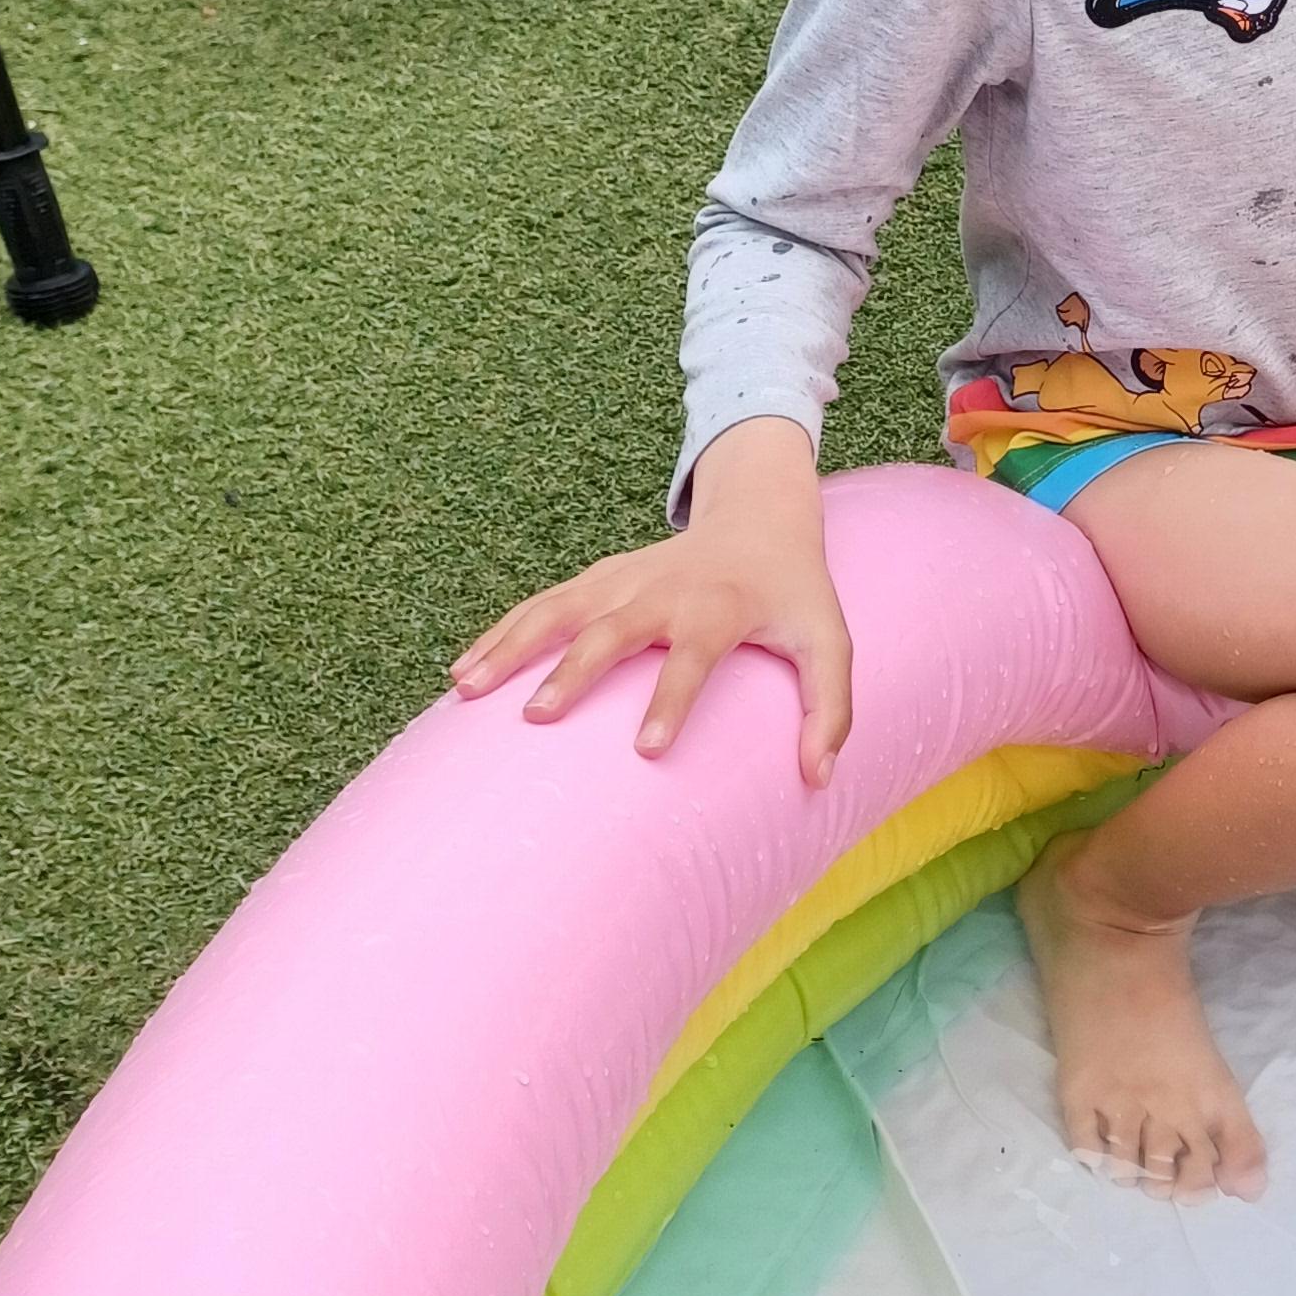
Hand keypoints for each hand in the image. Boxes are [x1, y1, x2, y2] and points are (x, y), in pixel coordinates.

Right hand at [448, 416, 854, 784]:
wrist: (760, 518)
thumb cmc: (794, 594)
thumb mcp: (831, 642)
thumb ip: (830, 709)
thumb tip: (817, 778)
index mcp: (719, 608)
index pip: (693, 657)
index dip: (673, 701)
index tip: (647, 751)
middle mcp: (663, 590)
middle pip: (611, 630)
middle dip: (573, 671)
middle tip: (537, 717)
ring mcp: (622, 580)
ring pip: (558, 610)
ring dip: (511, 646)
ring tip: (467, 689)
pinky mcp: (598, 580)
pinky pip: (542, 605)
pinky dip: (501, 633)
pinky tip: (464, 671)